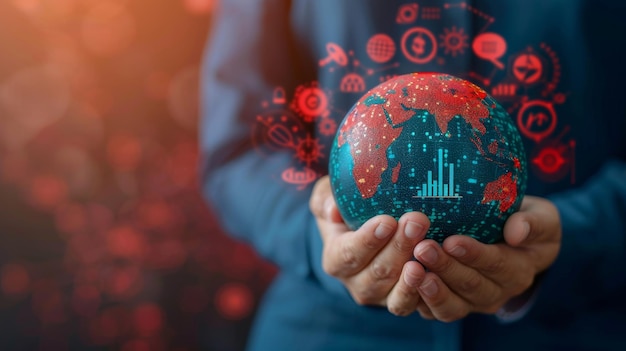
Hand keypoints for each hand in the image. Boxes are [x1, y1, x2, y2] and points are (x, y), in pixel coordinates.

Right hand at [309, 176, 430, 315]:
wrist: (369, 231)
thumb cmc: (348, 209)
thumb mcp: (330, 198)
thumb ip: (325, 200)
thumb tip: (333, 210)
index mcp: (335, 260)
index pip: (348, 254)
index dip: (368, 240)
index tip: (387, 221)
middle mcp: (356, 284)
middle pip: (377, 272)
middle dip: (398, 247)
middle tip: (417, 221)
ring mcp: (380, 297)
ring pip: (395, 291)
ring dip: (412, 271)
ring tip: (427, 249)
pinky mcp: (402, 303)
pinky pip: (413, 304)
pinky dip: (425, 292)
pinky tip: (437, 272)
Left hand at [412, 195, 560, 321]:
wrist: (511, 242)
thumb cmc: (524, 222)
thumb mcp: (542, 218)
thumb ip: (534, 223)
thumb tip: (516, 231)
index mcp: (517, 270)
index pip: (496, 265)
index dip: (474, 255)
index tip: (452, 240)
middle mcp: (495, 293)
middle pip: (470, 285)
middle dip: (446, 268)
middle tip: (423, 248)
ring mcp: (469, 303)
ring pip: (450, 305)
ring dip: (430, 289)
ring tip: (412, 270)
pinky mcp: (446, 305)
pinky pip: (431, 311)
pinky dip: (416, 299)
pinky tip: (402, 282)